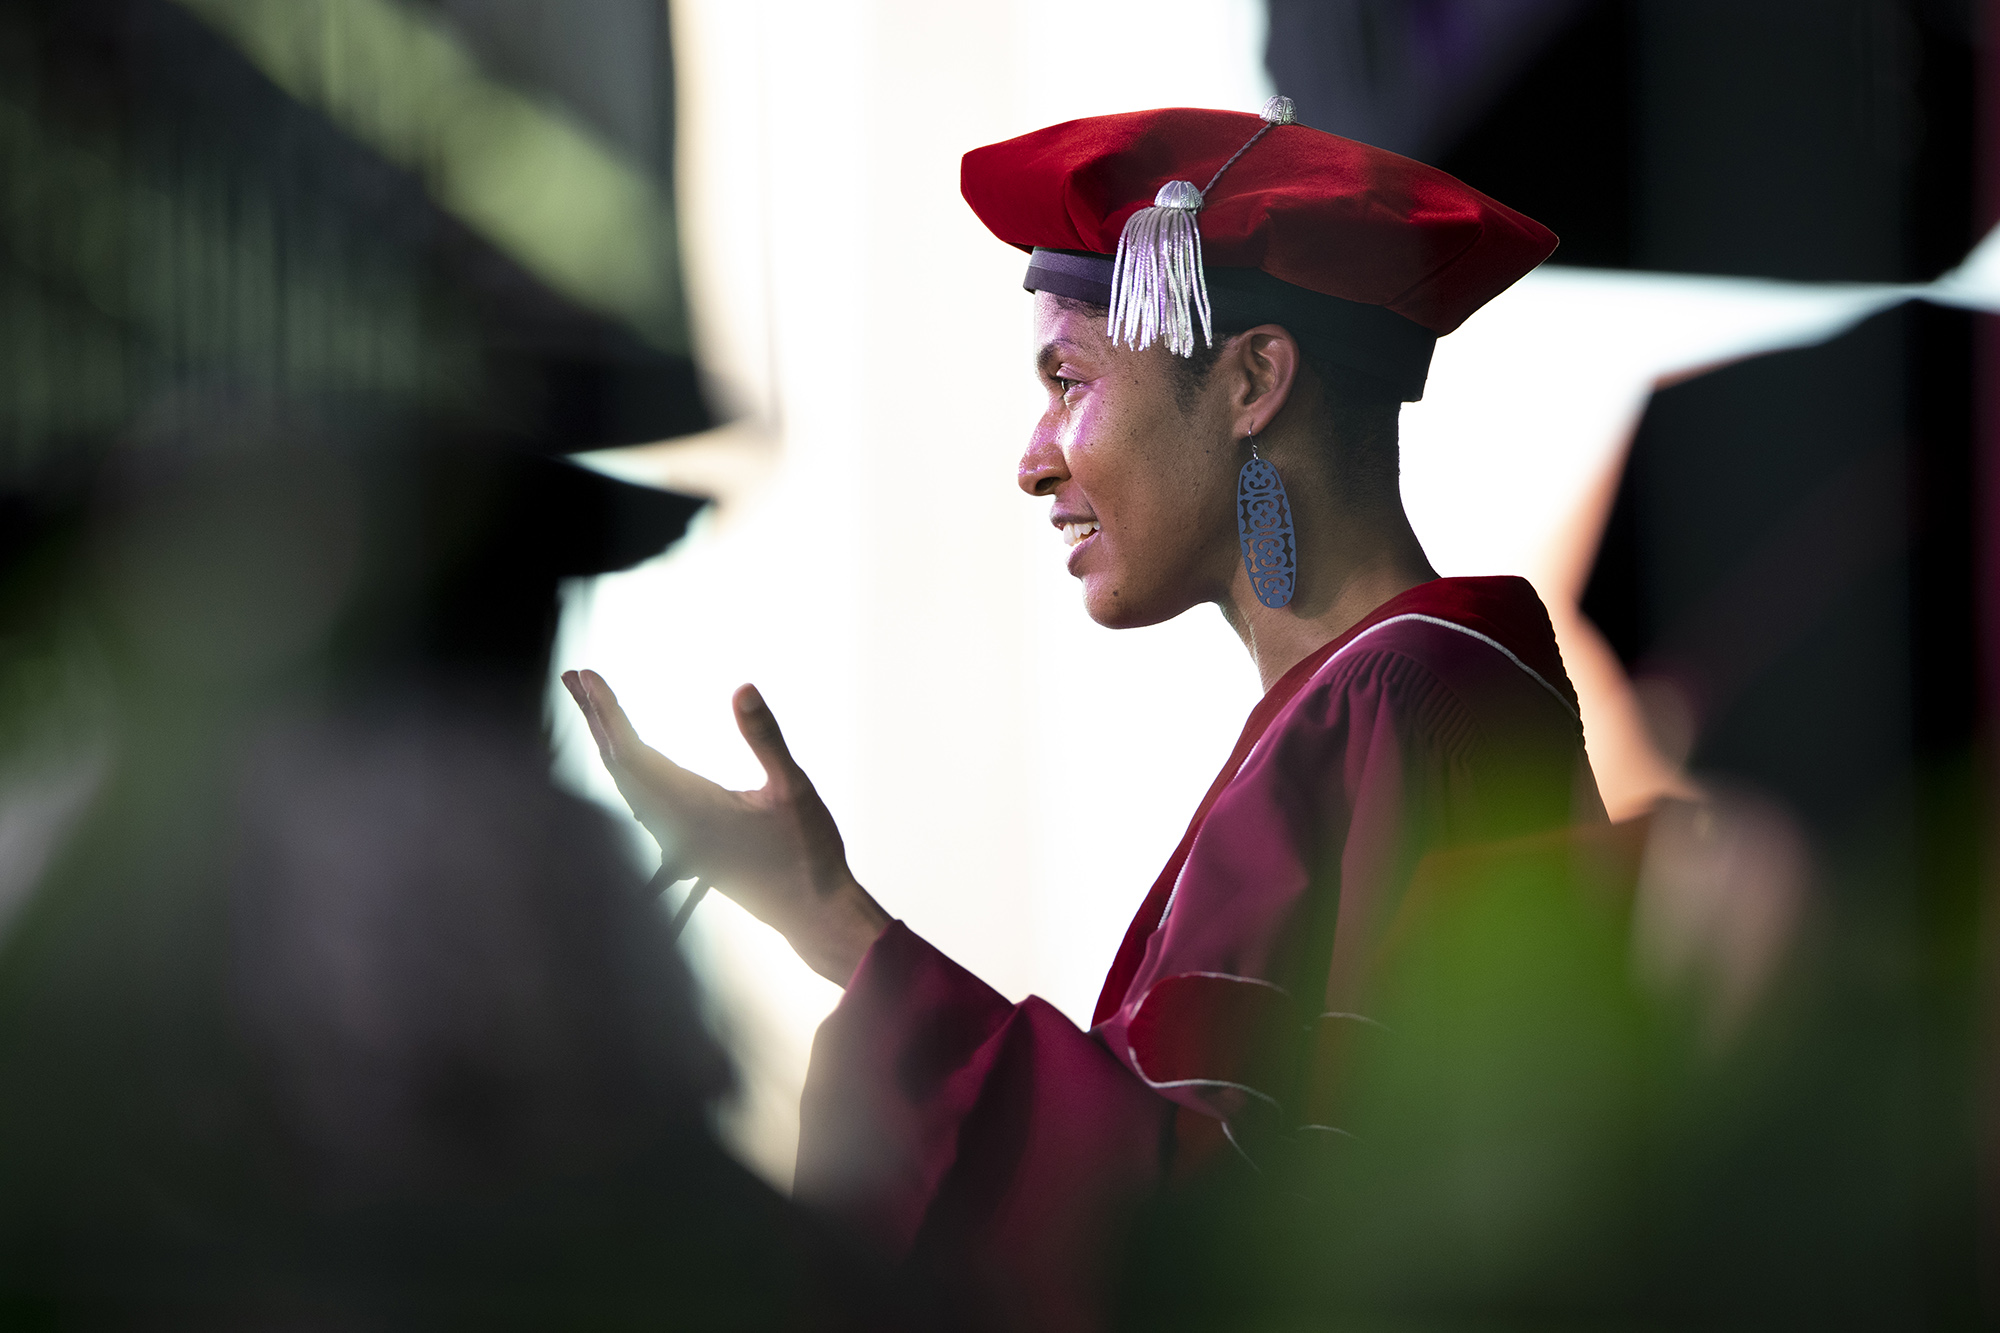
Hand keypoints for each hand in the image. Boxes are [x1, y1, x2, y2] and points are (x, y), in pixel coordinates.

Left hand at [561, 669, 890, 984]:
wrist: (813, 915)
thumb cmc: (809, 854)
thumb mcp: (794, 788)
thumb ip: (765, 738)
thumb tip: (742, 688)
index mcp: (693, 810)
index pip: (633, 754)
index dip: (607, 713)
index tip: (586, 678)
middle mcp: (675, 827)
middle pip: (620, 767)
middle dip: (597, 720)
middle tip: (575, 679)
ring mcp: (680, 841)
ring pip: (629, 787)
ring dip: (611, 744)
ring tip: (597, 710)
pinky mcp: (689, 849)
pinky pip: (644, 804)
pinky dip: (629, 771)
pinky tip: (632, 762)